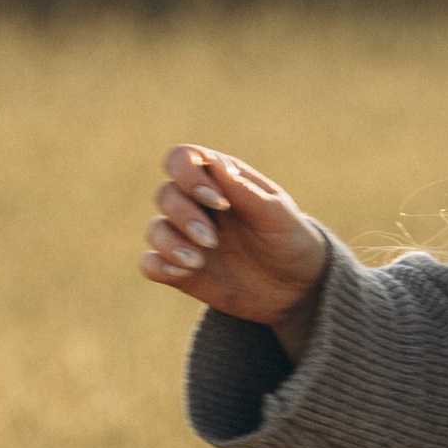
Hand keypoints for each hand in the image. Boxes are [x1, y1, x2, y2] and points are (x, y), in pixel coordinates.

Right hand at [140, 145, 328, 353]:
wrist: (297, 289)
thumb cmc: (290, 241)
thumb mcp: (277, 216)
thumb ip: (245, 191)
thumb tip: (214, 163)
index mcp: (220, 181)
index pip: (182, 159)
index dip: (188, 175)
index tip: (218, 202)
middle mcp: (197, 205)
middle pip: (166, 194)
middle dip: (185, 216)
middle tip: (213, 240)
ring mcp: (186, 238)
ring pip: (155, 229)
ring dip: (171, 243)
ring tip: (198, 261)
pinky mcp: (181, 271)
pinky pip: (151, 263)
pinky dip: (157, 265)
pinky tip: (180, 273)